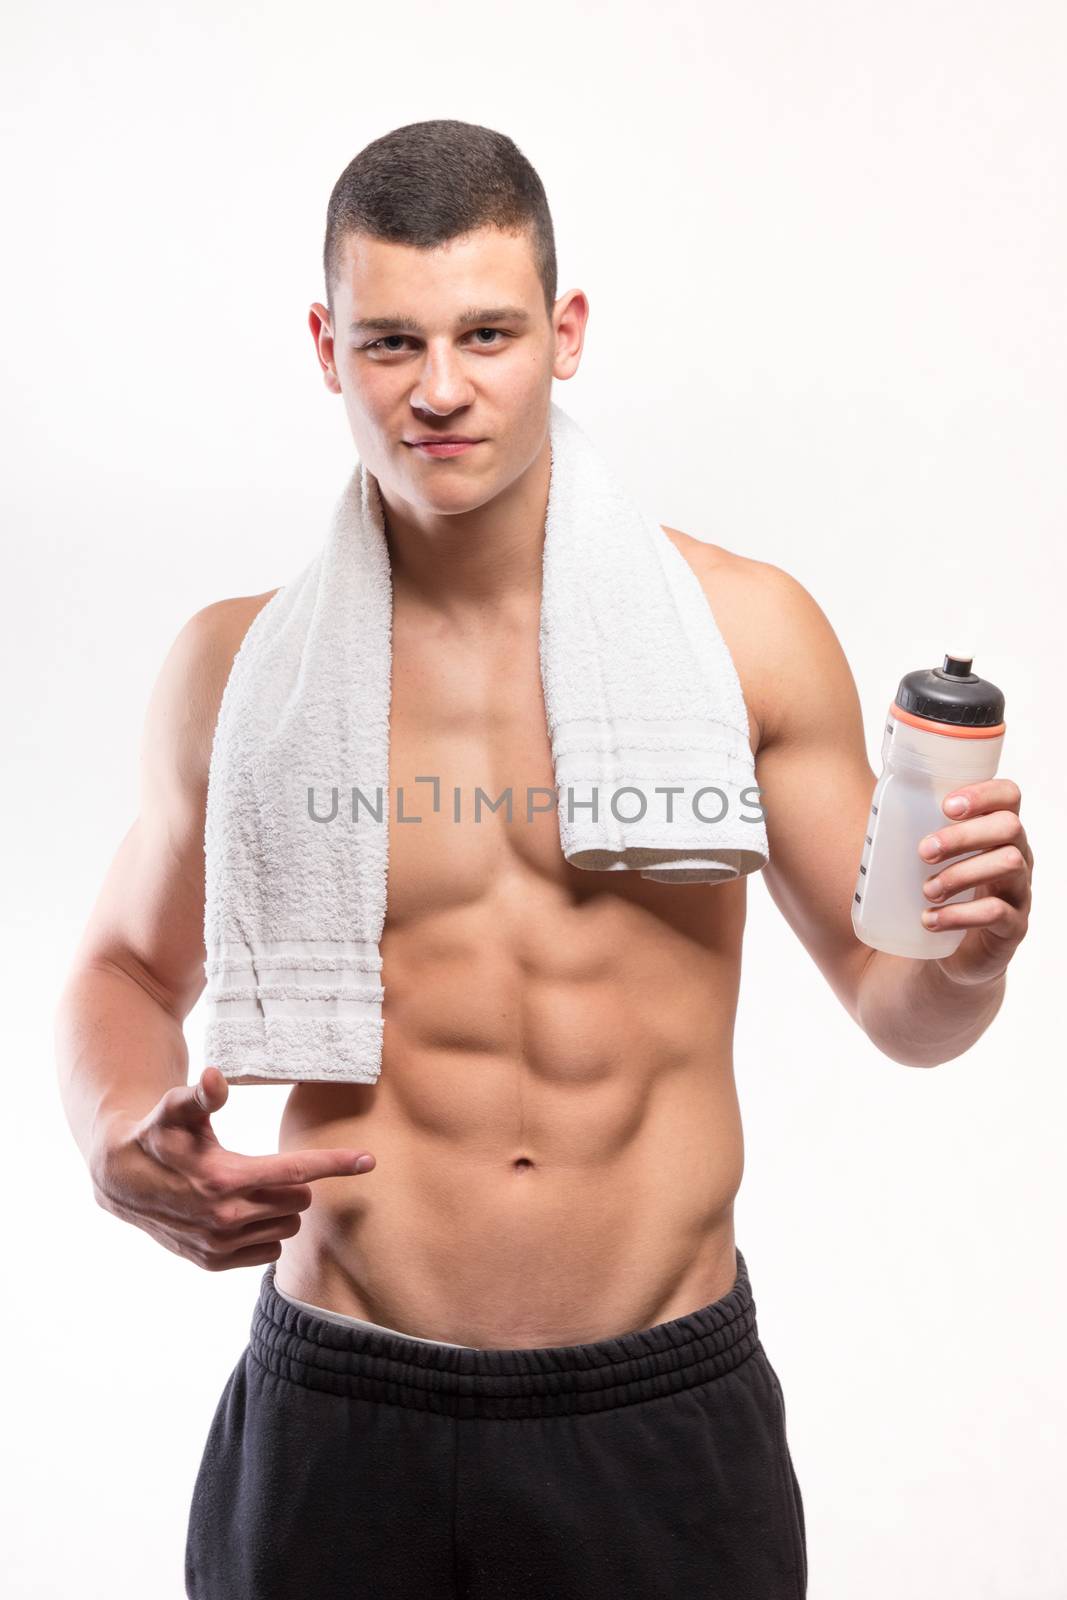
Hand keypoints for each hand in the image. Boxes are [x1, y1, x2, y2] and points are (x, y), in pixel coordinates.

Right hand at [90, 1066, 376, 1270]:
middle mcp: (226, 1218)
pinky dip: (265, 1232)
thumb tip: (217, 1077)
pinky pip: (267, 1250)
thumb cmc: (158, 1136)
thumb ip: (200, 1095)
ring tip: (250, 1188)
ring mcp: (221, 1245)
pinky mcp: (214, 1262)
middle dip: (294, 1183)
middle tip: (266, 1167)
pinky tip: (243, 1213)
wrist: (122, 1180)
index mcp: (226, 1178)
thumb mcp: (175, 1109)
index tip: (369, 1160)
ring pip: (287, 1227)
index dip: (335, 1162)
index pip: (297, 1172)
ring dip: (280, 1208)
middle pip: (299, 1200)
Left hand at [917, 778, 1032, 986]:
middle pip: (1009, 826)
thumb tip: (873, 803)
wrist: (956, 958)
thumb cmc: (940, 895)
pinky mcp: (1014, 926)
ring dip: (960, 873)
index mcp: (996, 833)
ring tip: (927, 891)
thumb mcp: (932, 861)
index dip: (983, 793)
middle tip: (924, 852)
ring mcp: (1019, 891)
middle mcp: (1017, 855)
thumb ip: (916, 832)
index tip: (946, 806)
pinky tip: (930, 920)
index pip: (1008, 796)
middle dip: (962, 835)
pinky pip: (997, 912)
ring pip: (1008, 864)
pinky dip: (958, 915)